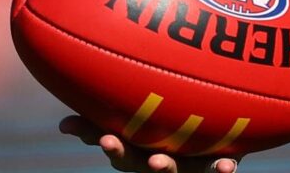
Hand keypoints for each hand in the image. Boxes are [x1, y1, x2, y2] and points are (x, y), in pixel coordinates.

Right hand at [59, 115, 238, 172]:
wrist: (216, 138)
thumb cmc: (165, 127)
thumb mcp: (134, 122)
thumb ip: (101, 121)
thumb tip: (62, 126)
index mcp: (138, 152)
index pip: (118, 151)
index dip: (111, 145)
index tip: (103, 137)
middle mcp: (158, 162)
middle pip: (138, 164)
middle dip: (126, 156)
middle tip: (118, 145)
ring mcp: (184, 167)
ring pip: (173, 172)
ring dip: (165, 169)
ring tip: (158, 162)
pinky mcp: (211, 167)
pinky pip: (215, 171)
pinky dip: (220, 170)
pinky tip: (227, 166)